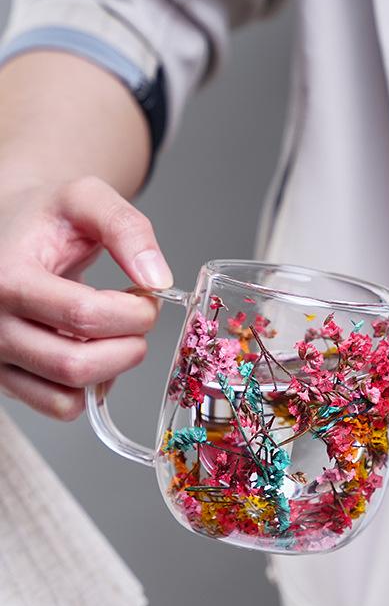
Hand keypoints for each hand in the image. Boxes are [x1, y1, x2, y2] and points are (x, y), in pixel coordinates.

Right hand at [0, 175, 169, 419]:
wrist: (8, 230)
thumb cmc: (44, 217)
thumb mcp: (85, 199)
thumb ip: (127, 228)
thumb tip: (158, 278)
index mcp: (7, 277)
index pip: (85, 316)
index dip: (135, 312)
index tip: (147, 296)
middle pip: (77, 364)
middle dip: (129, 346)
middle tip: (137, 319)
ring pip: (68, 394)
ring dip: (112, 370)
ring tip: (115, 333)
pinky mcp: (6, 379)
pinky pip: (59, 406)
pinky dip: (89, 389)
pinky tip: (92, 351)